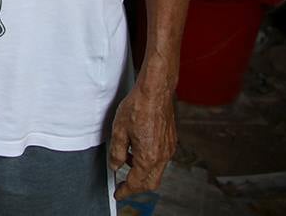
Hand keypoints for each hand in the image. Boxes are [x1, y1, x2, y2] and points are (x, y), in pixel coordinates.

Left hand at [109, 83, 176, 199]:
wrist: (155, 92)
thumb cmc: (138, 107)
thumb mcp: (119, 131)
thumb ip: (116, 152)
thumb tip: (115, 165)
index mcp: (148, 157)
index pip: (136, 183)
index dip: (126, 191)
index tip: (118, 193)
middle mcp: (162, 157)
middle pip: (150, 183)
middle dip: (136, 187)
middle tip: (123, 185)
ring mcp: (169, 149)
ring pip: (157, 172)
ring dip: (142, 172)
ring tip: (126, 160)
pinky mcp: (171, 142)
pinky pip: (161, 160)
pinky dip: (149, 161)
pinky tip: (137, 149)